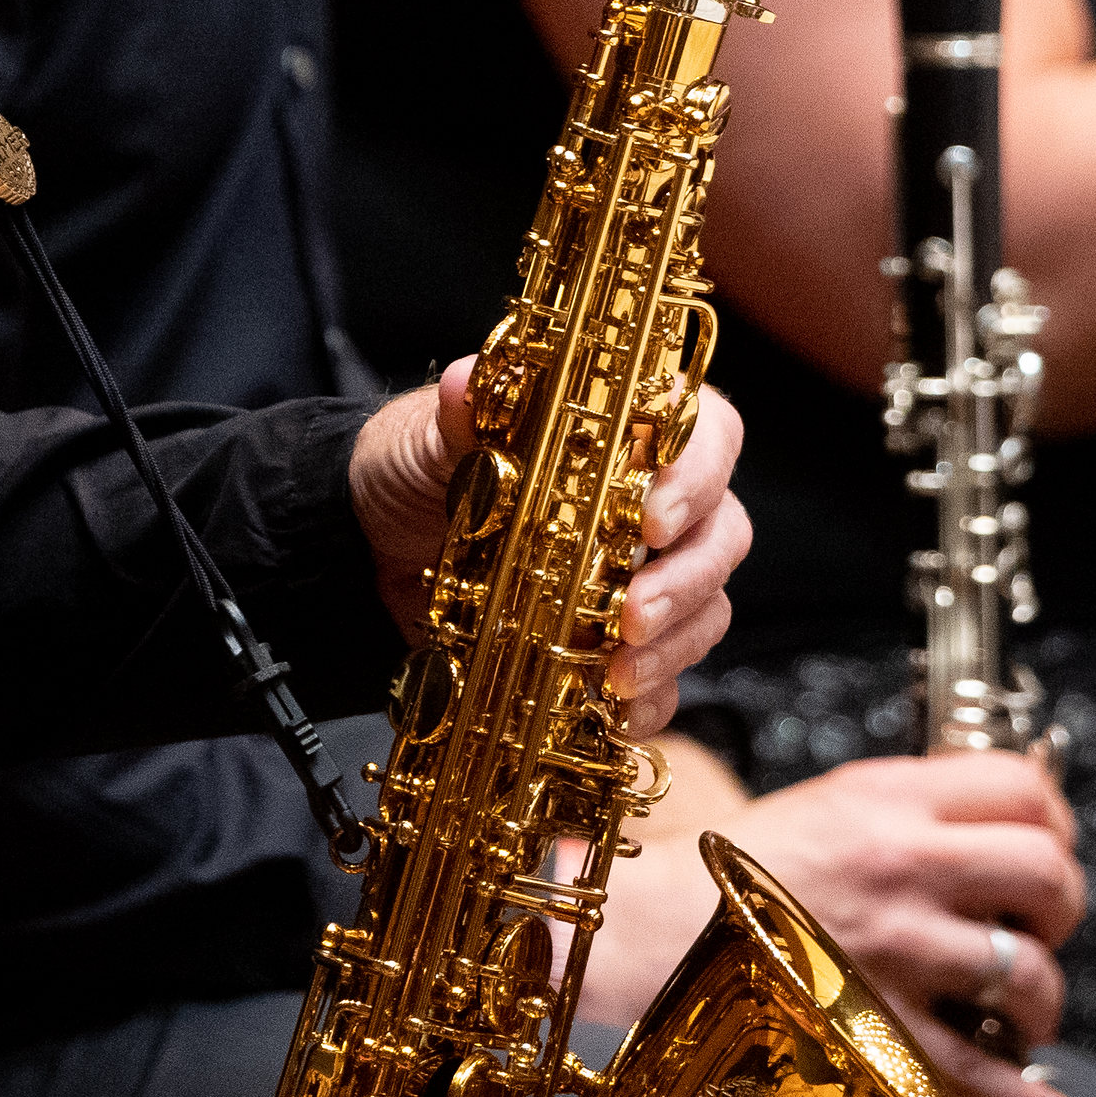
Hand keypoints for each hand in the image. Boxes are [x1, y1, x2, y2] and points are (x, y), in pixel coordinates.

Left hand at [347, 366, 749, 735]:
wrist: (374, 547)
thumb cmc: (419, 472)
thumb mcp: (427, 439)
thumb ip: (461, 415)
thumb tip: (468, 383)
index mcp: (628, 434)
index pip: (708, 435)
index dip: (697, 475)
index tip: (653, 520)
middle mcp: (652, 504)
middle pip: (721, 532)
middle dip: (687, 579)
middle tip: (634, 614)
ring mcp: (644, 576)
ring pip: (707, 606)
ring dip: (673, 644)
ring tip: (617, 671)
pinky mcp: (619, 640)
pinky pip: (668, 674)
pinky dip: (650, 697)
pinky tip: (615, 713)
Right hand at [730, 755, 1089, 1096]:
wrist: (649, 936)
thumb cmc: (736, 874)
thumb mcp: (828, 804)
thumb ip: (913, 806)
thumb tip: (1007, 822)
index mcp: (887, 802)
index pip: (1023, 788)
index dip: (1056, 819)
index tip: (1048, 845)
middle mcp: (899, 870)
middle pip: (1046, 872)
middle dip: (1062, 906)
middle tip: (1038, 926)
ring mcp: (893, 955)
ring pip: (1026, 973)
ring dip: (1041, 998)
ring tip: (1020, 1010)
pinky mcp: (876, 1033)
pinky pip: (977, 1075)